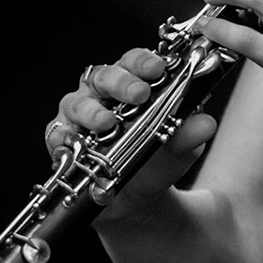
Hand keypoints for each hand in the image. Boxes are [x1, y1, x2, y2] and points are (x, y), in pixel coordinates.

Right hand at [52, 47, 218, 214]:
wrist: (136, 201)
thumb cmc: (155, 161)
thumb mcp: (178, 150)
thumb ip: (189, 135)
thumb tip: (206, 123)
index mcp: (131, 84)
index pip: (134, 62)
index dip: (144, 61)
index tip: (159, 68)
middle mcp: (101, 94)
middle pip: (104, 76)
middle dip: (121, 82)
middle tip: (139, 93)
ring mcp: (79, 116)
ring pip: (77, 102)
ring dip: (92, 111)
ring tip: (107, 123)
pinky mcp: (61, 140)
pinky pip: (56, 134)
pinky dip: (63, 137)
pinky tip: (73, 143)